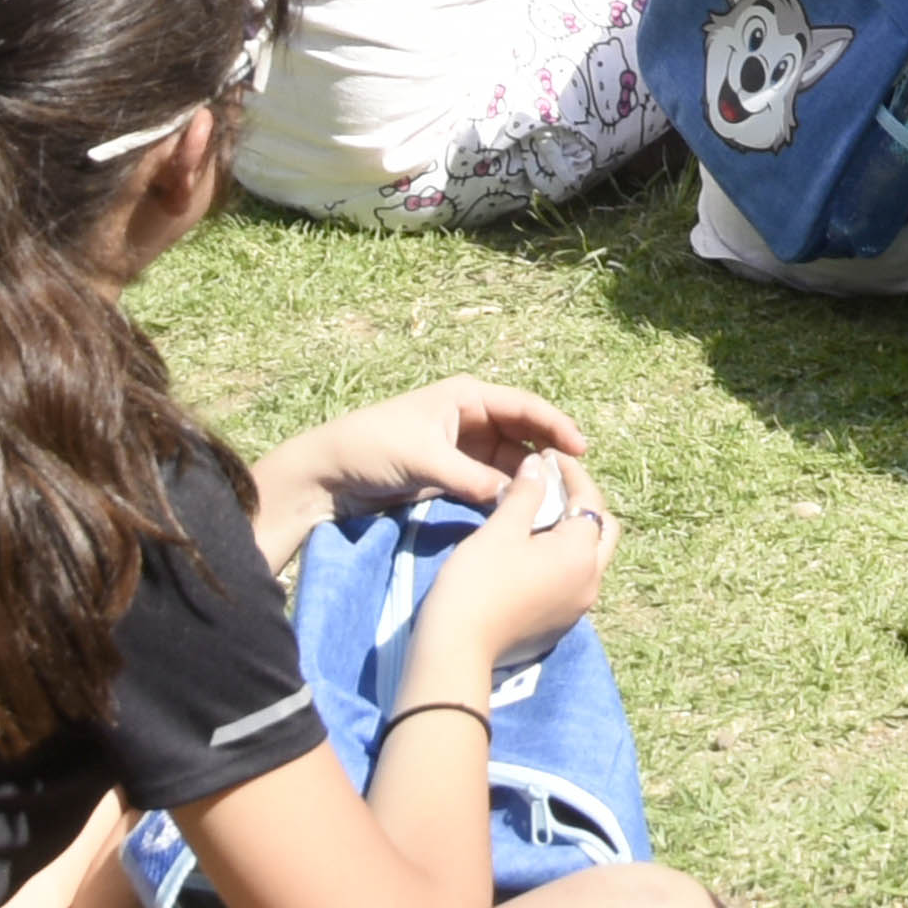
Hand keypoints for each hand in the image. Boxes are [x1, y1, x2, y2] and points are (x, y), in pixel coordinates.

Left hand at [262, 377, 592, 536]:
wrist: (326, 475)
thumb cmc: (373, 449)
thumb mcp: (425, 460)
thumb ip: (472, 478)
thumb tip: (515, 500)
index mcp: (467, 397)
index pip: (525, 407)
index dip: (556, 426)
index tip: (581, 450)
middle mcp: (470, 417)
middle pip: (523, 434)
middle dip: (547, 456)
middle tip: (573, 483)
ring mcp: (462, 447)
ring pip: (509, 461)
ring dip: (528, 479)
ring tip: (552, 502)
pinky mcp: (451, 473)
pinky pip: (491, 481)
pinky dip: (506, 494)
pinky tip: (522, 510)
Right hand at [397, 452, 619, 679]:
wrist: (457, 651)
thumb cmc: (477, 584)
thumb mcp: (500, 531)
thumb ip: (525, 494)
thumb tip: (538, 467)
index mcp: (581, 554)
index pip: (590, 499)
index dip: (572, 473)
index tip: (548, 459)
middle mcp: (591, 581)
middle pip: (601, 529)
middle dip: (582, 502)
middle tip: (552, 487)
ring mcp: (578, 607)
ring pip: (590, 557)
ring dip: (574, 532)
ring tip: (541, 515)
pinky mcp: (560, 625)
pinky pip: (574, 580)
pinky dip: (564, 559)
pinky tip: (533, 552)